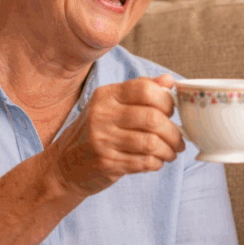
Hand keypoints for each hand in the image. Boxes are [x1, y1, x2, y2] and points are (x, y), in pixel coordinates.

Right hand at [44, 73, 185, 197]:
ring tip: (171, 153)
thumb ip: (141, 90)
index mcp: (107, 95)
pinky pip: (143, 162)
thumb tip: (169, 80)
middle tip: (179, 140)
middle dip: (174, 131)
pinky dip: (157, 163)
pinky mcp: (106, 163)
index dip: (167, 101)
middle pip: (152, 118)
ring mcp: (103, 140)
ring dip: (168, 150)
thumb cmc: (96, 131)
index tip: (173, 112)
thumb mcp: (112, 105)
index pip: (145, 89)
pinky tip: (156, 161)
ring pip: (151, 142)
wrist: (64, 165)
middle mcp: (102, 115)